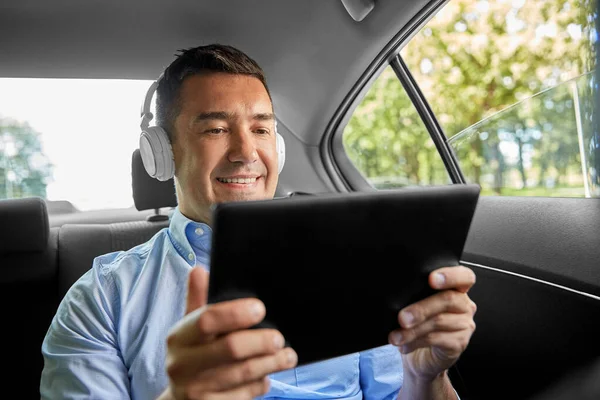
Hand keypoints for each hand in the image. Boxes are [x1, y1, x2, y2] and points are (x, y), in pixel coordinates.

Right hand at [161, 267, 297, 399]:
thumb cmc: (192, 355)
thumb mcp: (190, 328)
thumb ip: (198, 300)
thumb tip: (200, 270)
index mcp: (178, 337)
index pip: (207, 319)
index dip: (236, 312)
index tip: (260, 308)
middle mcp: (182, 364)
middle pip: (231, 348)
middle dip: (261, 341)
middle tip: (279, 337)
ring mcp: (196, 390)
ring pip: (243, 373)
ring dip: (271, 362)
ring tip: (287, 356)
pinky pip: (245, 395)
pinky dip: (261, 384)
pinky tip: (267, 376)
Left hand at [388, 265, 476, 380]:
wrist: (421, 355)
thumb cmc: (418, 324)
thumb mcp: (416, 304)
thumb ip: (415, 295)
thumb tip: (396, 295)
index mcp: (456, 289)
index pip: (464, 276)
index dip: (450, 276)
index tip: (431, 279)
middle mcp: (464, 305)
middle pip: (448, 300)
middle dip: (421, 308)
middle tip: (402, 318)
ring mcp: (464, 325)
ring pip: (439, 321)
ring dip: (413, 330)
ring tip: (396, 336)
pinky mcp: (459, 343)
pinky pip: (437, 339)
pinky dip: (416, 342)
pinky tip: (404, 345)